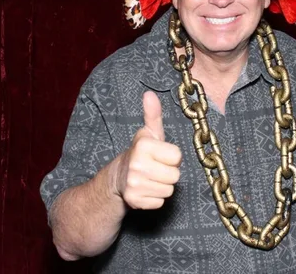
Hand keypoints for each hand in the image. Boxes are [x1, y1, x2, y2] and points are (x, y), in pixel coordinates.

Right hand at [114, 91, 181, 209]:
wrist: (118, 178)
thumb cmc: (141, 153)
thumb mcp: (148, 133)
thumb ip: (153, 114)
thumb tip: (150, 94)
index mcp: (143, 146)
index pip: (177, 156)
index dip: (171, 157)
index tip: (160, 155)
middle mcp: (137, 164)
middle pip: (175, 175)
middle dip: (168, 172)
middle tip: (156, 168)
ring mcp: (134, 184)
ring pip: (169, 190)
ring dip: (162, 186)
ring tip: (151, 179)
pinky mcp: (134, 201)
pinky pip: (160, 202)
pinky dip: (155, 198)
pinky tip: (146, 189)